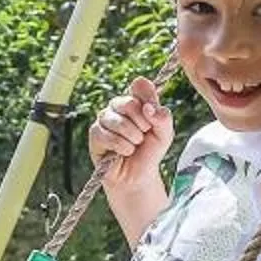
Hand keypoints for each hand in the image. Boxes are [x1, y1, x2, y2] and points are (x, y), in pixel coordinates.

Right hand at [88, 76, 172, 199]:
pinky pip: (110, 137)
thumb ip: (163, 118)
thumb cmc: (150, 151)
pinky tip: (124, 152)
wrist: (138, 175)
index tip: (153, 115)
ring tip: (134, 146)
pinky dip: (122, 148)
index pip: (139, 86)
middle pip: (129, 103)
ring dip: (133, 139)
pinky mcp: (95, 133)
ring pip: (120, 122)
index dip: (149, 99)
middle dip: (143, 124)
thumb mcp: (165, 134)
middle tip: (144, 136)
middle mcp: (118, 105)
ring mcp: (104, 118)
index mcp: (135, 99)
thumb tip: (149, 108)